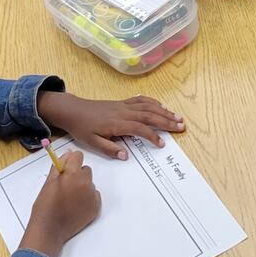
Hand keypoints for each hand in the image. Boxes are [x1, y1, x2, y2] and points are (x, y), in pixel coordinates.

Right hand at [20, 150, 99, 256]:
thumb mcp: (48, 182)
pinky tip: (76, 206)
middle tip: (66, 187)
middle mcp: (85, 183)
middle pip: (85, 170)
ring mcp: (92, 195)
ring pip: (90, 183)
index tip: (67, 168)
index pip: (78, 156)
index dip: (71, 162)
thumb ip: (59, 165)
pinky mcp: (96, 206)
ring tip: (70, 199)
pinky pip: (94, 195)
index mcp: (72, 174)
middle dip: (77, 175)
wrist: (50, 230)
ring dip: (82, 187)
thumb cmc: (45, 207)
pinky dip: (87, 198)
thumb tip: (68, 154)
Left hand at [38, 91, 183, 159]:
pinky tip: (161, 106)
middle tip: (181, 126)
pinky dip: (153, 102)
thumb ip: (109, 149)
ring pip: (148, 107)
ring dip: (164, 111)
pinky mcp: (122, 103)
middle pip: (149, 115)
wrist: (73, 110)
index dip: (152, 136)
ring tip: (177, 117)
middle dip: (166, 121)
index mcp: (117, 123)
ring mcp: (124, 105)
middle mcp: (124, 112)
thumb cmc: (82, 128)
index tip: (161, 144)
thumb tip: (126, 155)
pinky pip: (141, 100)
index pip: (140, 128)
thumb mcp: (92, 143)